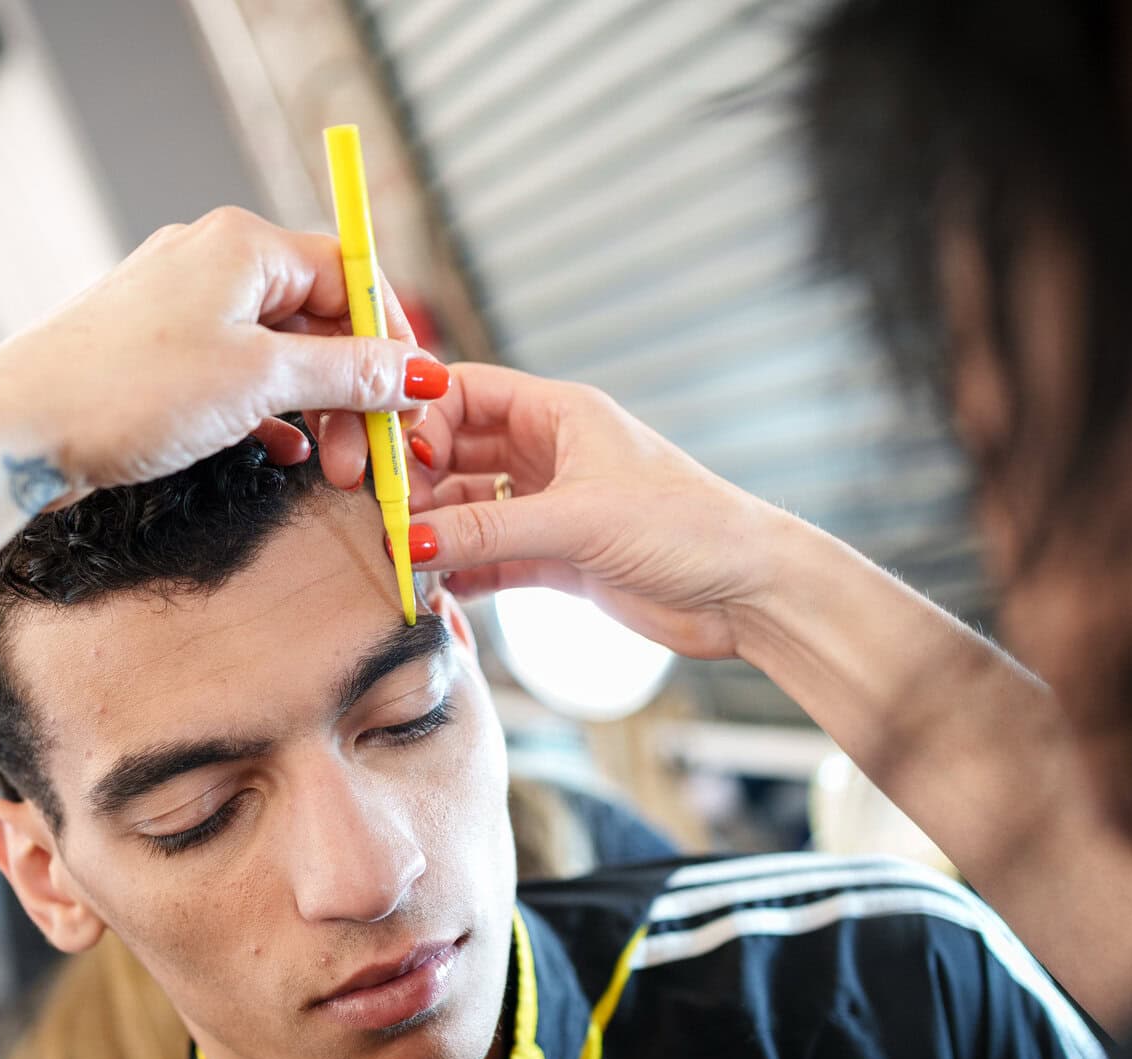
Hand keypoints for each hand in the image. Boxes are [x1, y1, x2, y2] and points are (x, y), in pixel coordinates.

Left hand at [0, 207, 442, 517]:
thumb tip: (416, 370)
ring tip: (336, 471)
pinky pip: (238, 377)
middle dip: (357, 390)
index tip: (415, 399)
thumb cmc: (126, 391)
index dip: (392, 339)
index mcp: (244, 245)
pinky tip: (288, 454)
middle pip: (319, 318)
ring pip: (280, 353)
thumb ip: (346, 373)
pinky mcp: (156, 354)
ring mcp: (180, 308)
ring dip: (319, 411)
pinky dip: (272, 415)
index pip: (351, 275)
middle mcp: (212, 262)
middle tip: (376, 457)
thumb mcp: (258, 380)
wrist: (14, 431)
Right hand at [406, 364, 771, 660]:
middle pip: (453, 452)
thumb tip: (407, 542)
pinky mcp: (557, 558)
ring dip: (434, 534)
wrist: (748, 592)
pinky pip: (489, 558)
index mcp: (559, 413)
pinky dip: (460, 573)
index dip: (418, 421)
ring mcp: (550, 506)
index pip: (462, 392)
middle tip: (384, 521)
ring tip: (403, 565)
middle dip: (414, 484)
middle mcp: (549, 453)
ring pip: (467, 509)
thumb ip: (488, 531)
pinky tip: (434, 593)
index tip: (392, 466)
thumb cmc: (688, 527)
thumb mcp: (578, 520)